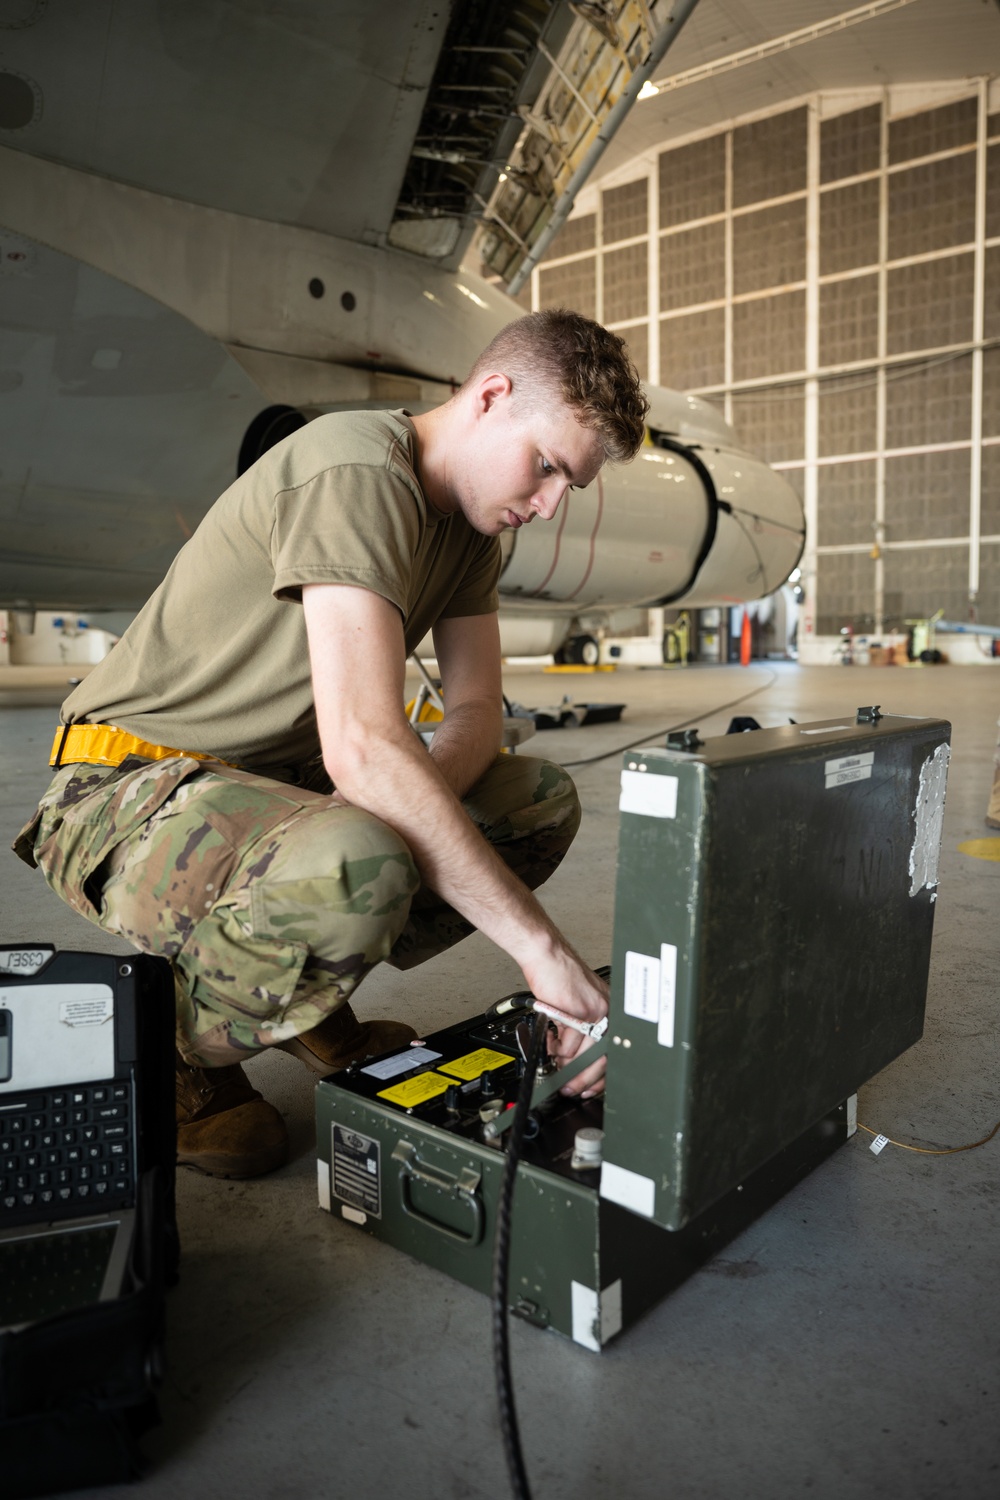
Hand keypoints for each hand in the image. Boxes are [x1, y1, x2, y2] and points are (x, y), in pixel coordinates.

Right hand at [520, 948, 608, 1098]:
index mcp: (611, 1009)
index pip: (612, 1051)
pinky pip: (567, 1045)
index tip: (589, 1085)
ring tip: (554, 1059)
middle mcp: (607, 1011)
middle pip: (601, 1058)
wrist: (547, 955)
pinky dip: (555, 1049)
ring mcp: (594, 1012)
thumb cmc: (559, 974)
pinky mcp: (578, 1013)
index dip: (601, 1074)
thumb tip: (575, 1056)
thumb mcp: (579, 1001)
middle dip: (583, 1078)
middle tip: (570, 1086)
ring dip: (564, 1063)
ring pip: (581, 1054)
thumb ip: (582, 1026)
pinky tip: (551, 1042)